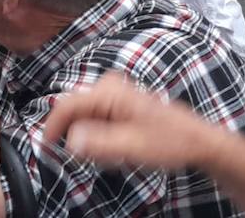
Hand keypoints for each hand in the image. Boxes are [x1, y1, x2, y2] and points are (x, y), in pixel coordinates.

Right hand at [43, 77, 216, 170]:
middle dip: (78, 135)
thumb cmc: (171, 142)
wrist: (199, 141)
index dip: (52, 127)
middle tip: (95, 157)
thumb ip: (99, 143)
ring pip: (86, 116)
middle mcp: (109, 86)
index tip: (46, 147)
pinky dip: (101, 135)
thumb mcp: (132, 147)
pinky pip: (98, 118)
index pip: (66, 105)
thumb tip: (70, 139)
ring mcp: (115, 93)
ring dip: (92, 137)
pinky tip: (119, 147)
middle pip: (76, 111)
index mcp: (108, 92)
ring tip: (115, 154)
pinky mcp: (120, 102)